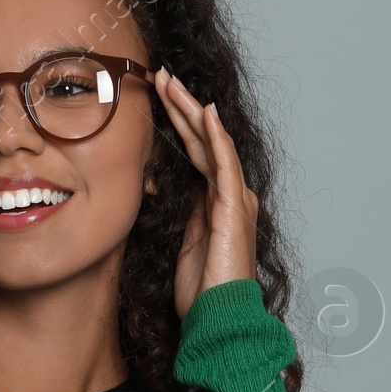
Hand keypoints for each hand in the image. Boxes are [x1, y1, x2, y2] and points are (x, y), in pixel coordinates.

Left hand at [155, 68, 259, 319]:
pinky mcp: (234, 208)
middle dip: (181, 106)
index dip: (176, 122)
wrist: (218, 316)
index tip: (155, 96)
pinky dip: (215, 136)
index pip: (194, 151)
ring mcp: (234, 199)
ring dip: (191, 110)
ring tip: (171, 83)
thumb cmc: (201, 290)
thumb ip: (178, 212)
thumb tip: (160, 187)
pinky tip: (205, 111)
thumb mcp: (181, 241)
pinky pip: (225, 163)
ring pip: (212, 142)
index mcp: (215, 202)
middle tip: (160, 75)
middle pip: (202, 140)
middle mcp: (229, 194)